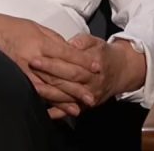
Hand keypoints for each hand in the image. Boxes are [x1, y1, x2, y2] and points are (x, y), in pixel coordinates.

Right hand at [0, 6, 97, 118]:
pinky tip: (60, 106)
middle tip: (93, 93)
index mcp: (40, 41)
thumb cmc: (12, 27)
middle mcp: (34, 57)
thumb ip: (55, 40)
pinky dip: (50, 101)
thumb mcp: (37, 27)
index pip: (67, 53)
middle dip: (79, 84)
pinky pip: (37, 92)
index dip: (83, 61)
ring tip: (81, 104)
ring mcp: (25, 70)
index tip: (97, 67)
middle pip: (61, 73)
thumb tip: (71, 50)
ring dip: (67, 97)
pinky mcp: (19, 78)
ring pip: (51, 87)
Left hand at [29, 34, 145, 109]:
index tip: (36, 58)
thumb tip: (69, 43)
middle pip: (67, 80)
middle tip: (30, 70)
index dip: (52, 62)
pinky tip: (46, 112)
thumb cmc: (105, 54)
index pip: (70, 64)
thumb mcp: (96, 42)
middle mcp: (93, 82)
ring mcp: (90, 95)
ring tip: (33, 87)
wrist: (122, 71)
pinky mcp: (88, 105)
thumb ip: (82, 41)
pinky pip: (71, 111)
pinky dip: (58, 112)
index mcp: (94, 64)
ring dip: (49, 94)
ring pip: (67, 96)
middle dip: (47, 75)